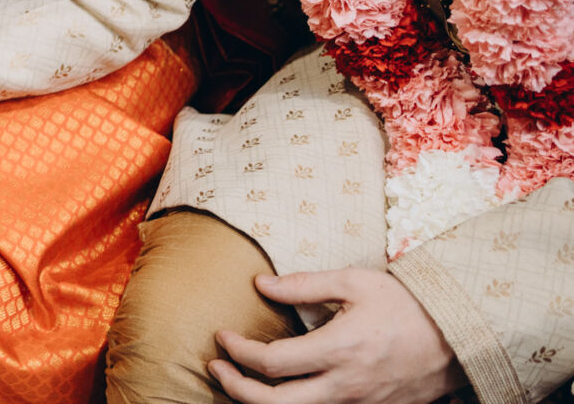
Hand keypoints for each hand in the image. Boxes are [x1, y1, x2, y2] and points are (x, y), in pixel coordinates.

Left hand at [210, 269, 467, 403]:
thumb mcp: (355, 282)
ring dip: (260, 401)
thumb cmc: (406, 304)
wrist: (459, 337)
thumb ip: (304, 285)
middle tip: (216, 367)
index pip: (273, 362)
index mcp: (341, 350)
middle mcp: (347, 386)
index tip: (223, 337)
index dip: (239, 352)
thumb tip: (261, 284)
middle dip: (237, 388)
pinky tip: (278, 389)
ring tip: (239, 381)